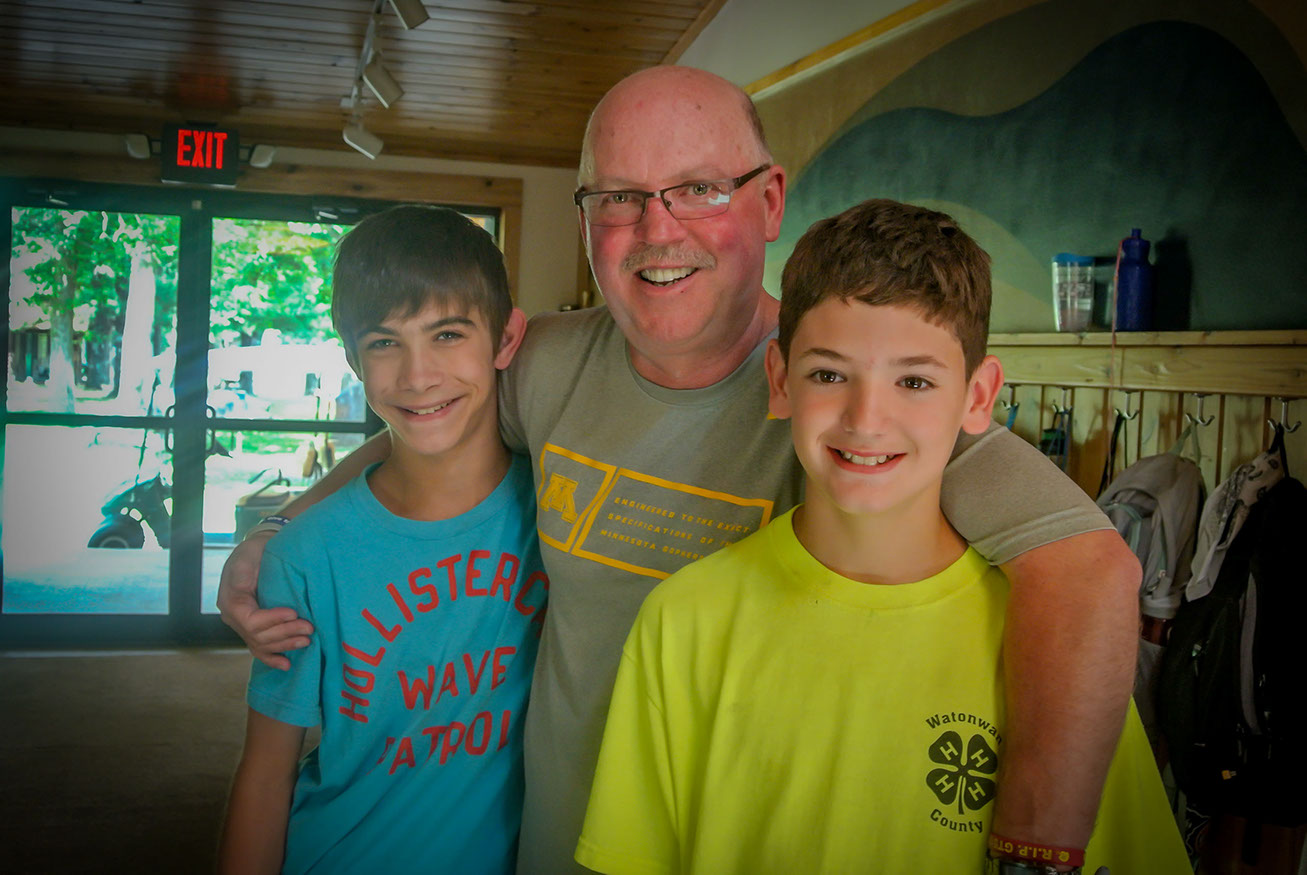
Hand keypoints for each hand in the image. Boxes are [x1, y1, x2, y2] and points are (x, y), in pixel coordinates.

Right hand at [218, 531, 313, 669]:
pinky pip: (259, 648)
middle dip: (285, 633)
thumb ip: (246, 574)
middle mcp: (234, 618)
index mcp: (231, 601)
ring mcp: (243, 625)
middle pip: (259, 636)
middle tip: (309, 627)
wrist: (257, 549)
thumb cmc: (256, 551)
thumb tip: (254, 590)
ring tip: (306, 641)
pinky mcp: (253, 627)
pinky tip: (286, 664)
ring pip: (262, 645)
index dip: (273, 620)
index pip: (251, 621)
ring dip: (284, 645)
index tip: (294, 612)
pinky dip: (272, 658)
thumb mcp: (249, 555)